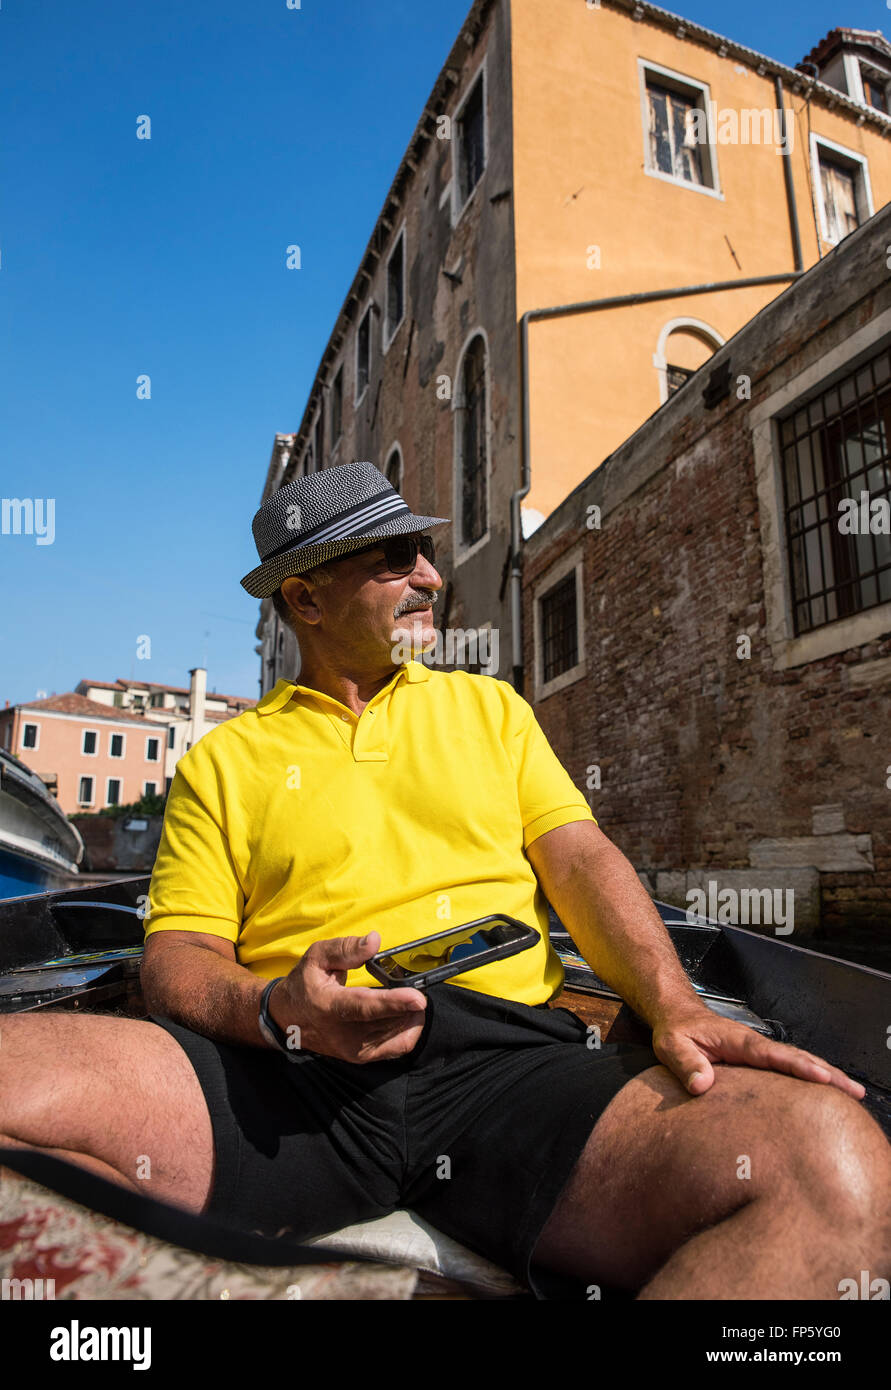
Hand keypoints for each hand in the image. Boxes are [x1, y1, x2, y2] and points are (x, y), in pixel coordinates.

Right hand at [271, 931, 426, 1063]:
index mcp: (328, 1005)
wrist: (287, 1018)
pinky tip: (406, 1014)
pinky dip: (408, 1030)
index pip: (365, 1007)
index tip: (418, 998)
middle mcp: (342, 1033)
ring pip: (397, 1036)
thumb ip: (345, 948)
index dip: (394, 1003)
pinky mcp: (361, 1057)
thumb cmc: (305, 984)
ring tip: (409, 998)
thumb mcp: (317, 957)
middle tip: (419, 987)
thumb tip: (374, 941)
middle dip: (412, 1008)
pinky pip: (397, 1047)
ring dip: (411, 1017)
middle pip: (388, 1024)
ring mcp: (353, 1049)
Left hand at [651, 1006, 866, 1099]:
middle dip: (827, 1073)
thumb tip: (702, 1084)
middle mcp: (754, 1045)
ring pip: (799, 1061)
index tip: (822, 1077)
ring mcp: (759, 1052)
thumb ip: (686, 1064)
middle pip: (797, 1058)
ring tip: (854, 1093)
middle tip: (855, 1092)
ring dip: (827, 1075)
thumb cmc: (676, 1031)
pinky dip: (812, 1076)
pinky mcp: (759, 1060)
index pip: (773, 1055)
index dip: (798, 1066)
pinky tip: (827, 1091)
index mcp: (738, 1041)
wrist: (678, 1016)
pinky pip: (790, 1067)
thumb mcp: (671, 1046)